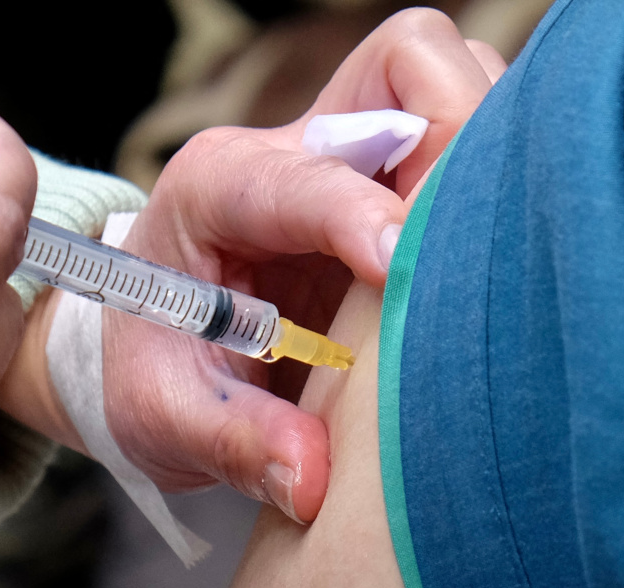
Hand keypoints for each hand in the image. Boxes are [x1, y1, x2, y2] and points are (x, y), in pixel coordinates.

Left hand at [100, 9, 504, 521]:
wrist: (140, 344)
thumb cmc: (144, 370)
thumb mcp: (163, 415)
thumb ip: (233, 440)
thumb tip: (313, 481)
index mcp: (214, 190)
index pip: (303, 180)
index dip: (360, 214)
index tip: (401, 264)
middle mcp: (282, 152)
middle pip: (404, 69)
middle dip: (453, 137)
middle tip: (465, 241)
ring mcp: (337, 158)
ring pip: (441, 86)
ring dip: (478, 151)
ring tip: (473, 247)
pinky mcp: (377, 184)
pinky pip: (455, 139)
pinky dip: (483, 176)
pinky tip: (469, 253)